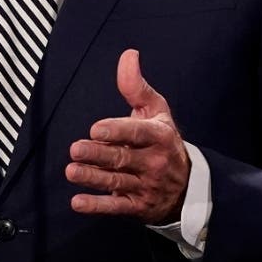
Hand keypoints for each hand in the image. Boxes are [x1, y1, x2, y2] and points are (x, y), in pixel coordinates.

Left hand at [66, 48, 189, 223]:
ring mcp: (146, 187)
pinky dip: (97, 206)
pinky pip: (116, 207)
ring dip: (93, 179)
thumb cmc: (163, 140)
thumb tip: (128, 54)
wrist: (189, 186)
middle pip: (122, 158)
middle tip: (76, 149)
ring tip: (71, 171)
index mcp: (158, 136)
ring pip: (116, 182)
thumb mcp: (157, 111)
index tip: (96, 129)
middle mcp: (154, 163)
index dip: (117, 131)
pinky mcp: (137, 206)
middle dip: (98, 155)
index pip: (137, 133)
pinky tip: (78, 202)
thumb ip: (137, 86)